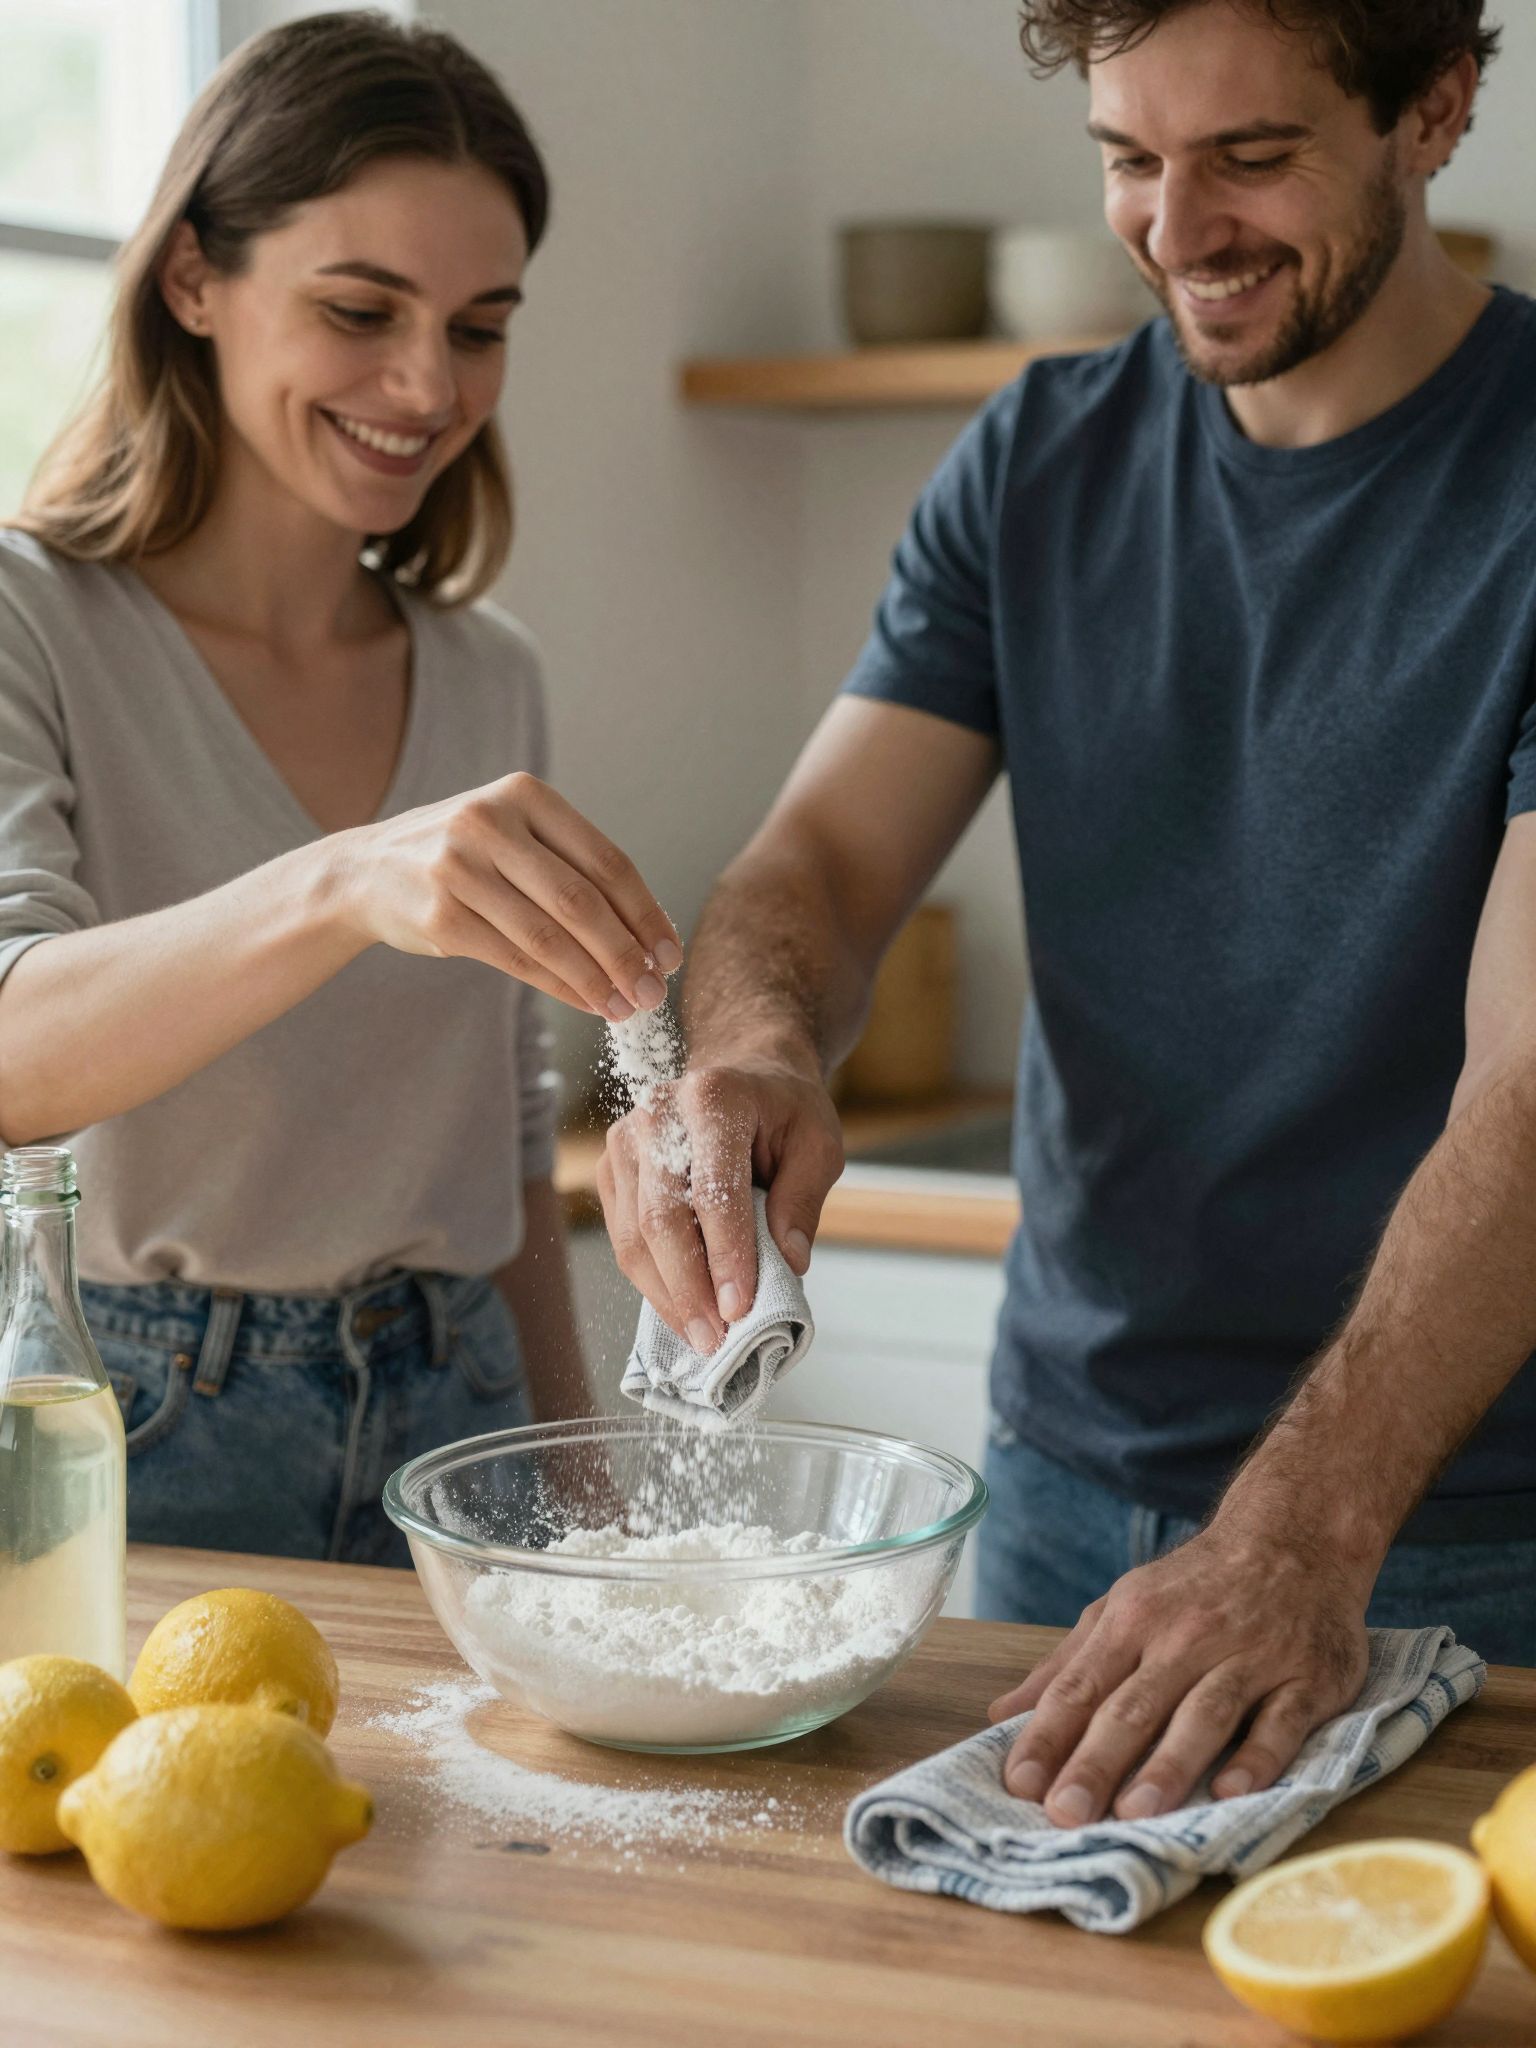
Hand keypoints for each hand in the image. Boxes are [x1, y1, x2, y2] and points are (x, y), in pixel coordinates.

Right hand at [337, 772, 680, 1016]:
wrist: (365, 871)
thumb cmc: (463, 857)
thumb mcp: (514, 835)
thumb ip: (572, 868)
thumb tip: (647, 938)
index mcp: (524, 794)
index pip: (605, 861)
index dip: (645, 913)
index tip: (668, 954)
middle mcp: (489, 822)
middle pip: (580, 901)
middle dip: (625, 955)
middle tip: (653, 993)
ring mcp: (458, 868)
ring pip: (548, 937)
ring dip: (595, 980)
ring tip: (625, 1007)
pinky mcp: (439, 915)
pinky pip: (515, 960)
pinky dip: (559, 987)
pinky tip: (585, 1003)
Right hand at [598, 1058, 843, 1352]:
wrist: (742, 1073)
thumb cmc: (784, 1110)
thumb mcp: (819, 1144)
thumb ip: (803, 1199)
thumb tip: (788, 1263)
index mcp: (714, 1098)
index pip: (714, 1192)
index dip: (726, 1256)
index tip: (740, 1309)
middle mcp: (658, 1115)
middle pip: (660, 1219)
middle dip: (688, 1289)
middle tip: (715, 1339)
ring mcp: (626, 1140)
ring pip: (634, 1235)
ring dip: (666, 1295)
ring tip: (701, 1336)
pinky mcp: (612, 1167)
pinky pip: (623, 1236)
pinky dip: (652, 1279)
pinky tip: (682, 1307)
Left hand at [986, 1523, 1371, 1825]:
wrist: (1295, 1537)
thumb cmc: (1195, 1586)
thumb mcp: (1124, 1606)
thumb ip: (1067, 1664)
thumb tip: (1001, 1715)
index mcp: (1134, 1619)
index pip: (1081, 1686)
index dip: (1048, 1735)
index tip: (1018, 1784)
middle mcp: (1187, 1636)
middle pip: (1134, 1706)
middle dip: (1096, 1761)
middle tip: (1063, 1814)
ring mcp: (1250, 1656)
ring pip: (1203, 1714)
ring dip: (1168, 1763)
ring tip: (1134, 1813)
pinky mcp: (1306, 1678)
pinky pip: (1281, 1721)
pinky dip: (1257, 1756)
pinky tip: (1230, 1790)